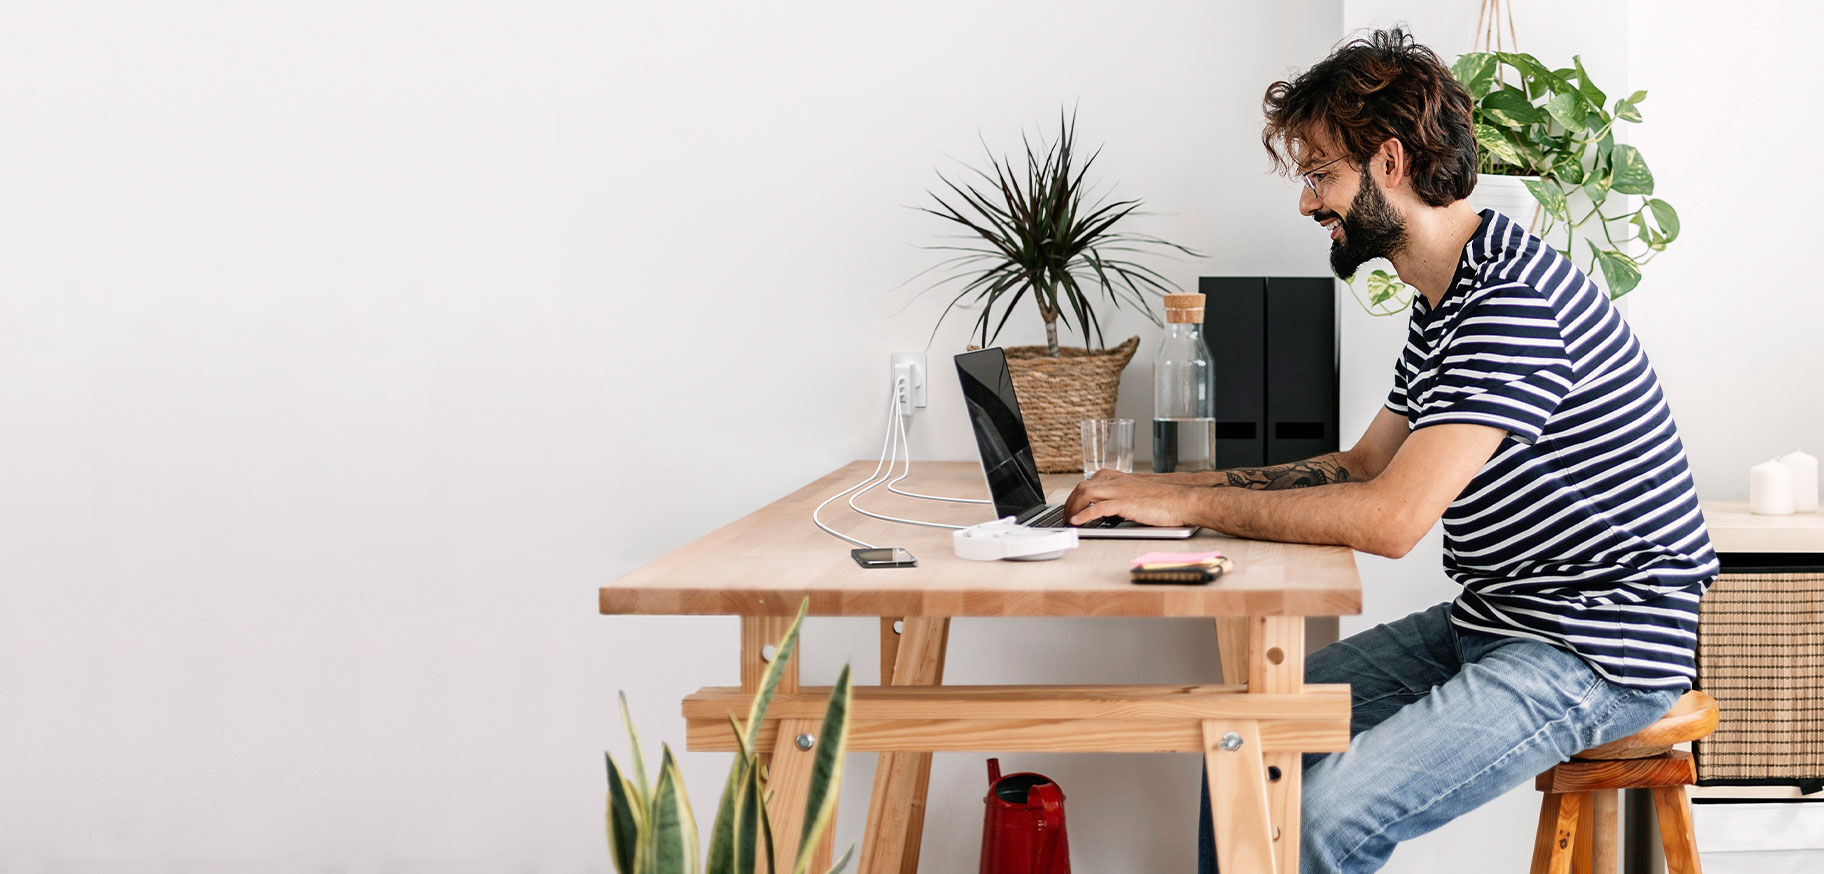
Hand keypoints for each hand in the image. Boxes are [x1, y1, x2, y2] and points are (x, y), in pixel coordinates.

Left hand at [1063, 469, 1195, 526]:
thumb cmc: (1170, 500)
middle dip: (1071, 500)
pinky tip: (1077, 522)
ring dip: (1073, 507)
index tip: (1073, 502)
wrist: (1185, 500)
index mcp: (1123, 479)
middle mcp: (1119, 482)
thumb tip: (1118, 510)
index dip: (1079, 491)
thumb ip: (1129, 497)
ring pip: (1086, 493)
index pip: (1093, 479)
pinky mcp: (1126, 504)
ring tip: (1068, 519)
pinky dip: (1084, 515)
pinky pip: (1098, 508)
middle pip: (1084, 485)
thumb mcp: (1144, 494)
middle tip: (1066, 514)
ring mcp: (1121, 492)